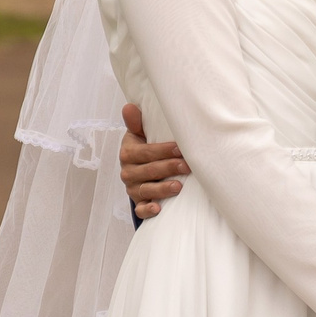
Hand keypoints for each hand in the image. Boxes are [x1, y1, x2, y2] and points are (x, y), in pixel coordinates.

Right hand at [119, 103, 189, 218]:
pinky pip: (140, 210)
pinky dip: (148, 210)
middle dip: (168, 168)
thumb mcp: (140, 134)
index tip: (179, 148)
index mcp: (128, 153)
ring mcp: (133, 188)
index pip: (144, 152)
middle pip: (148, 171)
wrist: (141, 169)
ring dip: (162, 189)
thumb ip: (136, 122)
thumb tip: (129, 106)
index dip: (162, 150)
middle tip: (187, 166)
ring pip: (146, 190)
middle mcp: (128, 172)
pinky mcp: (138, 203)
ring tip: (178, 187)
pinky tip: (158, 209)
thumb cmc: (145, 148)